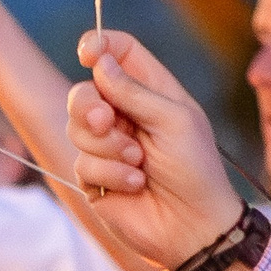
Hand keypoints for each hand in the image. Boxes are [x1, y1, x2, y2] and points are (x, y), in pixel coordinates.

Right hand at [67, 31, 243, 270]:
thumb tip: (98, 62)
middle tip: (107, 122)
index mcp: (151, 92)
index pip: (119, 53)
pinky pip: (81, 164)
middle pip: (84, 91)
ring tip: (138, 164)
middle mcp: (125, 115)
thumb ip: (133, 90)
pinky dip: (109, 174)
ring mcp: (106, 146)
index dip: (100, 46)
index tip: (87, 53)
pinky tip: (134, 184)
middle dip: (89, 106)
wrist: (190, 225)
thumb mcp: (173, 119)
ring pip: (76, 129)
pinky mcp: (93, 176)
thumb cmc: (195, 168)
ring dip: (108, 148)